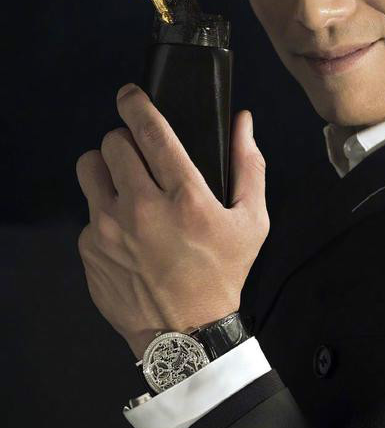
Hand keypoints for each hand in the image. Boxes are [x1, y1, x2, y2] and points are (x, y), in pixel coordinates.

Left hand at [75, 83, 269, 360]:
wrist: (186, 333)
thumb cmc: (223, 272)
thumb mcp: (252, 220)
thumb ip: (249, 164)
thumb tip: (242, 121)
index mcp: (184, 197)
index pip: (151, 132)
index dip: (136, 104)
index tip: (130, 93)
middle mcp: (141, 209)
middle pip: (112, 143)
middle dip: (124, 140)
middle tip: (138, 154)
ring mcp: (109, 230)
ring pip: (89, 169)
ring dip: (106, 168)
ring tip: (124, 183)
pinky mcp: (90, 249)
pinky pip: (88, 211)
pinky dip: (105, 211)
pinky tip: (127, 230)